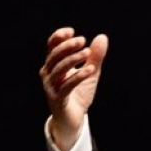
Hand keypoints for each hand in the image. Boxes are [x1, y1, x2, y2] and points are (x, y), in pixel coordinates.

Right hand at [39, 27, 107, 150]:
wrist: (74, 118)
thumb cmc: (79, 93)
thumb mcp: (90, 72)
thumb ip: (95, 56)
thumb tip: (102, 37)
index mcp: (54, 65)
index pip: (51, 47)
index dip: (58, 37)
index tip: (72, 31)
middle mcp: (48, 74)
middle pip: (53, 56)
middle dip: (67, 46)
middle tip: (82, 40)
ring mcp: (51, 87)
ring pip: (59, 69)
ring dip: (73, 59)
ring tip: (87, 53)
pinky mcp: (58, 99)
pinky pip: (66, 86)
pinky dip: (78, 77)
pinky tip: (90, 70)